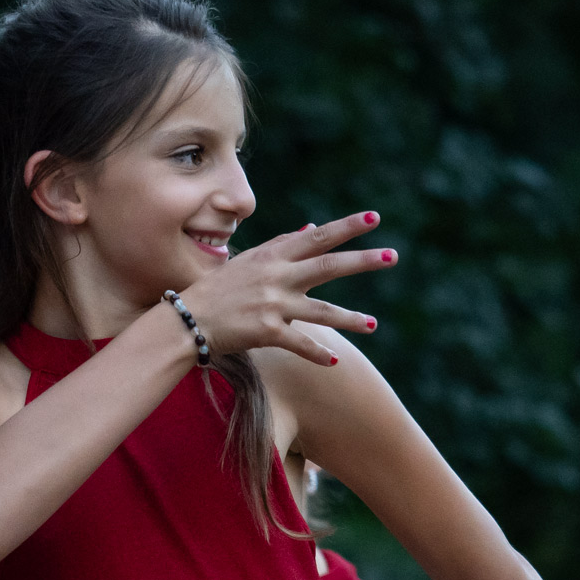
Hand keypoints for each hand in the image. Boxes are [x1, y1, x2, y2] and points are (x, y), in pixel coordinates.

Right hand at [178, 212, 398, 366]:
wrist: (187, 320)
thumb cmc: (216, 289)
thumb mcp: (247, 261)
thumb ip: (281, 245)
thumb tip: (310, 228)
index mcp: (273, 257)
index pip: (316, 237)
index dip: (346, 228)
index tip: (374, 218)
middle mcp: (276, 277)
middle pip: (327, 266)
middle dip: (362, 261)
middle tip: (392, 256)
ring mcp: (273, 305)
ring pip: (321, 310)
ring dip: (350, 318)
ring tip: (373, 325)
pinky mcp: (266, 331)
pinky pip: (299, 343)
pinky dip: (317, 354)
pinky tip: (335, 361)